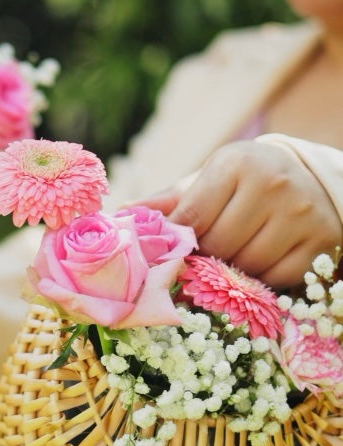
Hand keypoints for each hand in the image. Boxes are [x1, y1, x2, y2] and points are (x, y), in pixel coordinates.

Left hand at [132, 140, 341, 286]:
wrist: (308, 177)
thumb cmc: (242, 181)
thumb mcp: (207, 180)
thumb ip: (169, 200)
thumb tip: (123, 214)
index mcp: (235, 164)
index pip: (192, 217)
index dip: (176, 242)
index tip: (166, 254)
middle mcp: (272, 184)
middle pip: (218, 245)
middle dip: (203, 257)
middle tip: (199, 257)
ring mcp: (301, 213)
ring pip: (247, 265)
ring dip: (230, 272)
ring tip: (228, 258)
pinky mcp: (321, 240)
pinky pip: (277, 279)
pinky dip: (260, 280)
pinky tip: (256, 265)